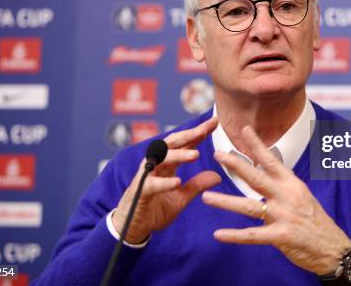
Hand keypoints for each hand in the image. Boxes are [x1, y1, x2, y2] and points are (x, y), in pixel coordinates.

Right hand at [112, 117, 221, 243]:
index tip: (215, 122)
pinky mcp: (140, 192)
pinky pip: (152, 185)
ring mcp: (147, 177)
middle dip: (189, 135)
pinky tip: (177, 182)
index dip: (198, 132)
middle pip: (172, 144)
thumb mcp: (181, 198)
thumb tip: (217, 177)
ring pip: (162, 161)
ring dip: (178, 156)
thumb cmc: (155, 209)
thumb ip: (196, 185)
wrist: (133, 227)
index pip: (184, 143)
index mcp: (167, 164)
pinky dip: (165, 183)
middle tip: (205, 129)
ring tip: (195, 155)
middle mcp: (156, 165)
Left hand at [201, 126, 350, 274]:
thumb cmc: (315, 221)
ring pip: (249, 207)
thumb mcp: (302, 195)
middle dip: (236, 165)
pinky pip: (253, 235)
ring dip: (225, 201)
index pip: (271, 160)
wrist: (333, 248)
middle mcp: (287, 196)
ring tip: (205, 197)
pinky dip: (234, 235)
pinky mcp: (281, 236)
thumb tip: (265, 170)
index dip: (257, 145)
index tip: (244, 129)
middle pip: (257, 178)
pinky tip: (218, 234)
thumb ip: (282, 185)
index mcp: (292, 184)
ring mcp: (283, 216)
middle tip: (218, 154)